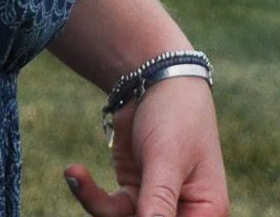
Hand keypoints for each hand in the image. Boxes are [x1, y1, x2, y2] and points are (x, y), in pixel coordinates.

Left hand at [64, 76, 229, 216]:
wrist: (153, 77)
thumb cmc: (175, 114)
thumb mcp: (168, 157)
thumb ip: (159, 201)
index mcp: (206, 212)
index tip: (135, 210)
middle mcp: (182, 213)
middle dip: (121, 216)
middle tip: (106, 202)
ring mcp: (154, 205)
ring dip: (96, 203)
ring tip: (75, 174)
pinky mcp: (131, 194)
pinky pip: (107, 208)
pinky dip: (89, 193)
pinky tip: (73, 172)